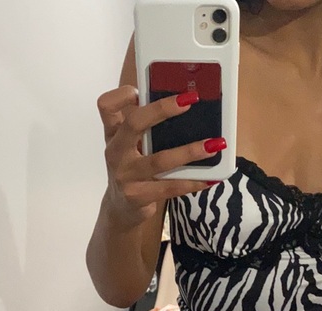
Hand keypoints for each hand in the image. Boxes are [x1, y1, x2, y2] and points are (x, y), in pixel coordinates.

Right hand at [97, 85, 225, 225]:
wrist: (120, 210)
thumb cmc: (132, 171)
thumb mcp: (131, 147)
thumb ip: (146, 127)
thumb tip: (184, 103)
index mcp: (114, 134)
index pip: (106, 107)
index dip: (121, 95)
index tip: (141, 89)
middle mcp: (116, 152)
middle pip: (134, 123)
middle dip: (162, 110)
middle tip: (190, 101)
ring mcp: (125, 176)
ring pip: (160, 160)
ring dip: (190, 151)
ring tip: (215, 145)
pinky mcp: (138, 197)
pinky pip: (170, 188)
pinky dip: (193, 182)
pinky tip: (210, 179)